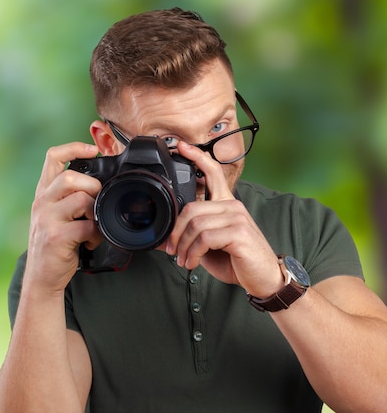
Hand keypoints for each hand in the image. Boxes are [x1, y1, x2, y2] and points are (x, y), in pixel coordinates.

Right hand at [24, 142, 102, 294]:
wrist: (41, 277)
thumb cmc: (54, 245)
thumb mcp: (53, 216)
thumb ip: (67, 198)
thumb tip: (98, 184)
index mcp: (43, 194)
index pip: (52, 157)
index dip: (74, 148)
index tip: (93, 150)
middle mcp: (41, 203)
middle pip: (70, 178)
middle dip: (92, 187)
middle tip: (97, 202)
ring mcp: (47, 220)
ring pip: (80, 200)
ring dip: (95, 212)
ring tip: (93, 226)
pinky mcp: (56, 238)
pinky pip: (86, 227)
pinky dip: (95, 234)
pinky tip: (90, 242)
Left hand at [165, 141, 282, 297]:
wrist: (263, 279)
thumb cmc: (235, 260)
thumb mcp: (207, 246)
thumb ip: (191, 235)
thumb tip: (162, 238)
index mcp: (226, 204)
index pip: (212, 173)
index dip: (197, 157)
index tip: (181, 147)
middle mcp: (232, 205)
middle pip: (191, 208)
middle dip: (176, 232)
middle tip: (172, 250)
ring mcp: (237, 217)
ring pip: (195, 225)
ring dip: (183, 247)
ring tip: (183, 261)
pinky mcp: (239, 232)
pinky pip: (204, 238)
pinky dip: (193, 253)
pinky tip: (193, 263)